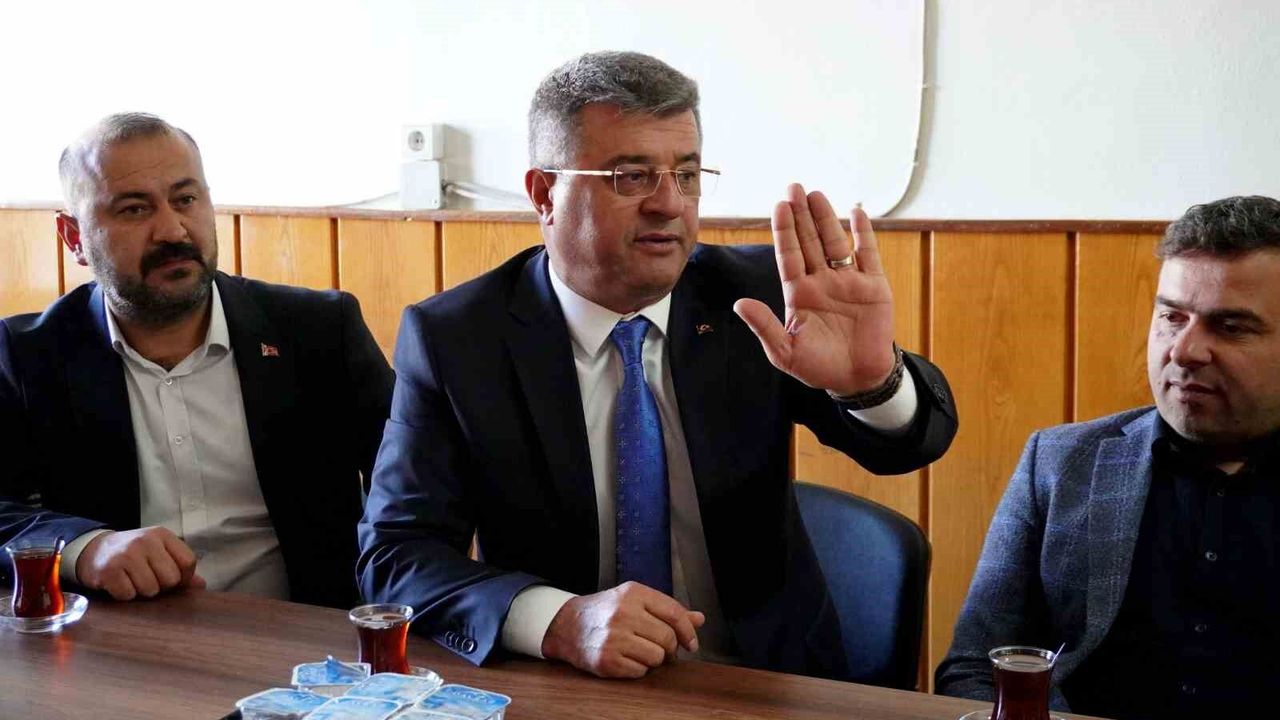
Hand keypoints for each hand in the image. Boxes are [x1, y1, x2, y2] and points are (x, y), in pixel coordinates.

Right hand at [76, 527, 205, 600]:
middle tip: (147, 578)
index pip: (188, 562)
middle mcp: (145, 540)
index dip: (183, 578)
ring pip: (150, 589)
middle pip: (171, 579)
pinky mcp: (109, 570)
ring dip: (142, 592)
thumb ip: (180, 567)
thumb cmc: (134, 554)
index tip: (172, 579)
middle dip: (161, 586)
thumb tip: (201, 585)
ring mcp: (126, 554)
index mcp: (162, 534)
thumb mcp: (158, 552)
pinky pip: (128, 595)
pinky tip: (119, 584)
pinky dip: (125, 595)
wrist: (94, 550)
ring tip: (132, 580)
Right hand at [541, 581, 705, 677]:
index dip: (688, 631)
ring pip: (657, 657)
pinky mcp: (607, 660)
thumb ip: (667, 610)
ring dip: (654, 659)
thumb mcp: (635, 601)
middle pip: (668, 638)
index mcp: (634, 593)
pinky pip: (640, 671)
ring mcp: (614, 637)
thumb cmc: (606, 612)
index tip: (691, 643)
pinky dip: (638, 669)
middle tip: (661, 648)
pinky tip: (626, 658)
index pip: (674, 613)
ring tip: (640, 651)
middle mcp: (624, 613)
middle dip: (669, 648)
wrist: (567, 625)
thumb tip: (699, 619)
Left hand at [734, 184, 896, 396]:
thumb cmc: (818, 366)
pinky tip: (857, 213)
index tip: (779, 206)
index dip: (785, 232)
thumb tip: (739, 304)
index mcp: (799, 293)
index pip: (789, 255)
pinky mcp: (874, 287)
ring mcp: (848, 282)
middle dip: (802, 215)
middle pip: (810, 242)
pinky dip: (864, 234)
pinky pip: (868, 255)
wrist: (856, 379)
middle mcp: (822, 282)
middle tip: (794, 187)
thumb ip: (765, 326)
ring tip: (817, 195)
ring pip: (836, 243)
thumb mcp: (785, 351)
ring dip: (827, 219)